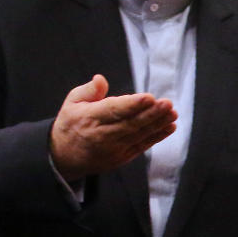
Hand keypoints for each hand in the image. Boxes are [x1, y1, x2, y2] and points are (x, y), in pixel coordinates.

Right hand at [49, 74, 176, 179]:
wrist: (64, 157)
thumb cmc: (72, 124)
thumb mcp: (72, 102)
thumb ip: (88, 91)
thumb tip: (100, 79)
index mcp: (89, 118)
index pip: (113, 111)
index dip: (132, 104)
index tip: (149, 97)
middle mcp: (102, 135)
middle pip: (131, 124)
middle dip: (151, 114)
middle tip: (168, 103)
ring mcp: (113, 149)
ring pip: (139, 135)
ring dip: (158, 124)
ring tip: (173, 113)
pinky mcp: (122, 158)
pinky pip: (142, 146)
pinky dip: (157, 137)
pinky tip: (170, 126)